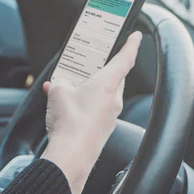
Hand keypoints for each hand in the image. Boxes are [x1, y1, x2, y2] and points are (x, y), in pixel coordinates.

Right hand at [40, 31, 142, 193]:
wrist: (71, 157)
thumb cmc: (70, 124)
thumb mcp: (58, 92)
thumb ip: (59, 82)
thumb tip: (58, 84)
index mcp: (106, 84)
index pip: (125, 59)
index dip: (131, 45)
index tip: (135, 36)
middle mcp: (112, 99)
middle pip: (114, 77)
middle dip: (102, 69)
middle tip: (92, 61)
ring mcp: (109, 116)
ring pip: (104, 94)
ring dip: (90, 88)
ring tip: (69, 85)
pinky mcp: (102, 129)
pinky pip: (97, 109)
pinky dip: (85, 103)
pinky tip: (67, 105)